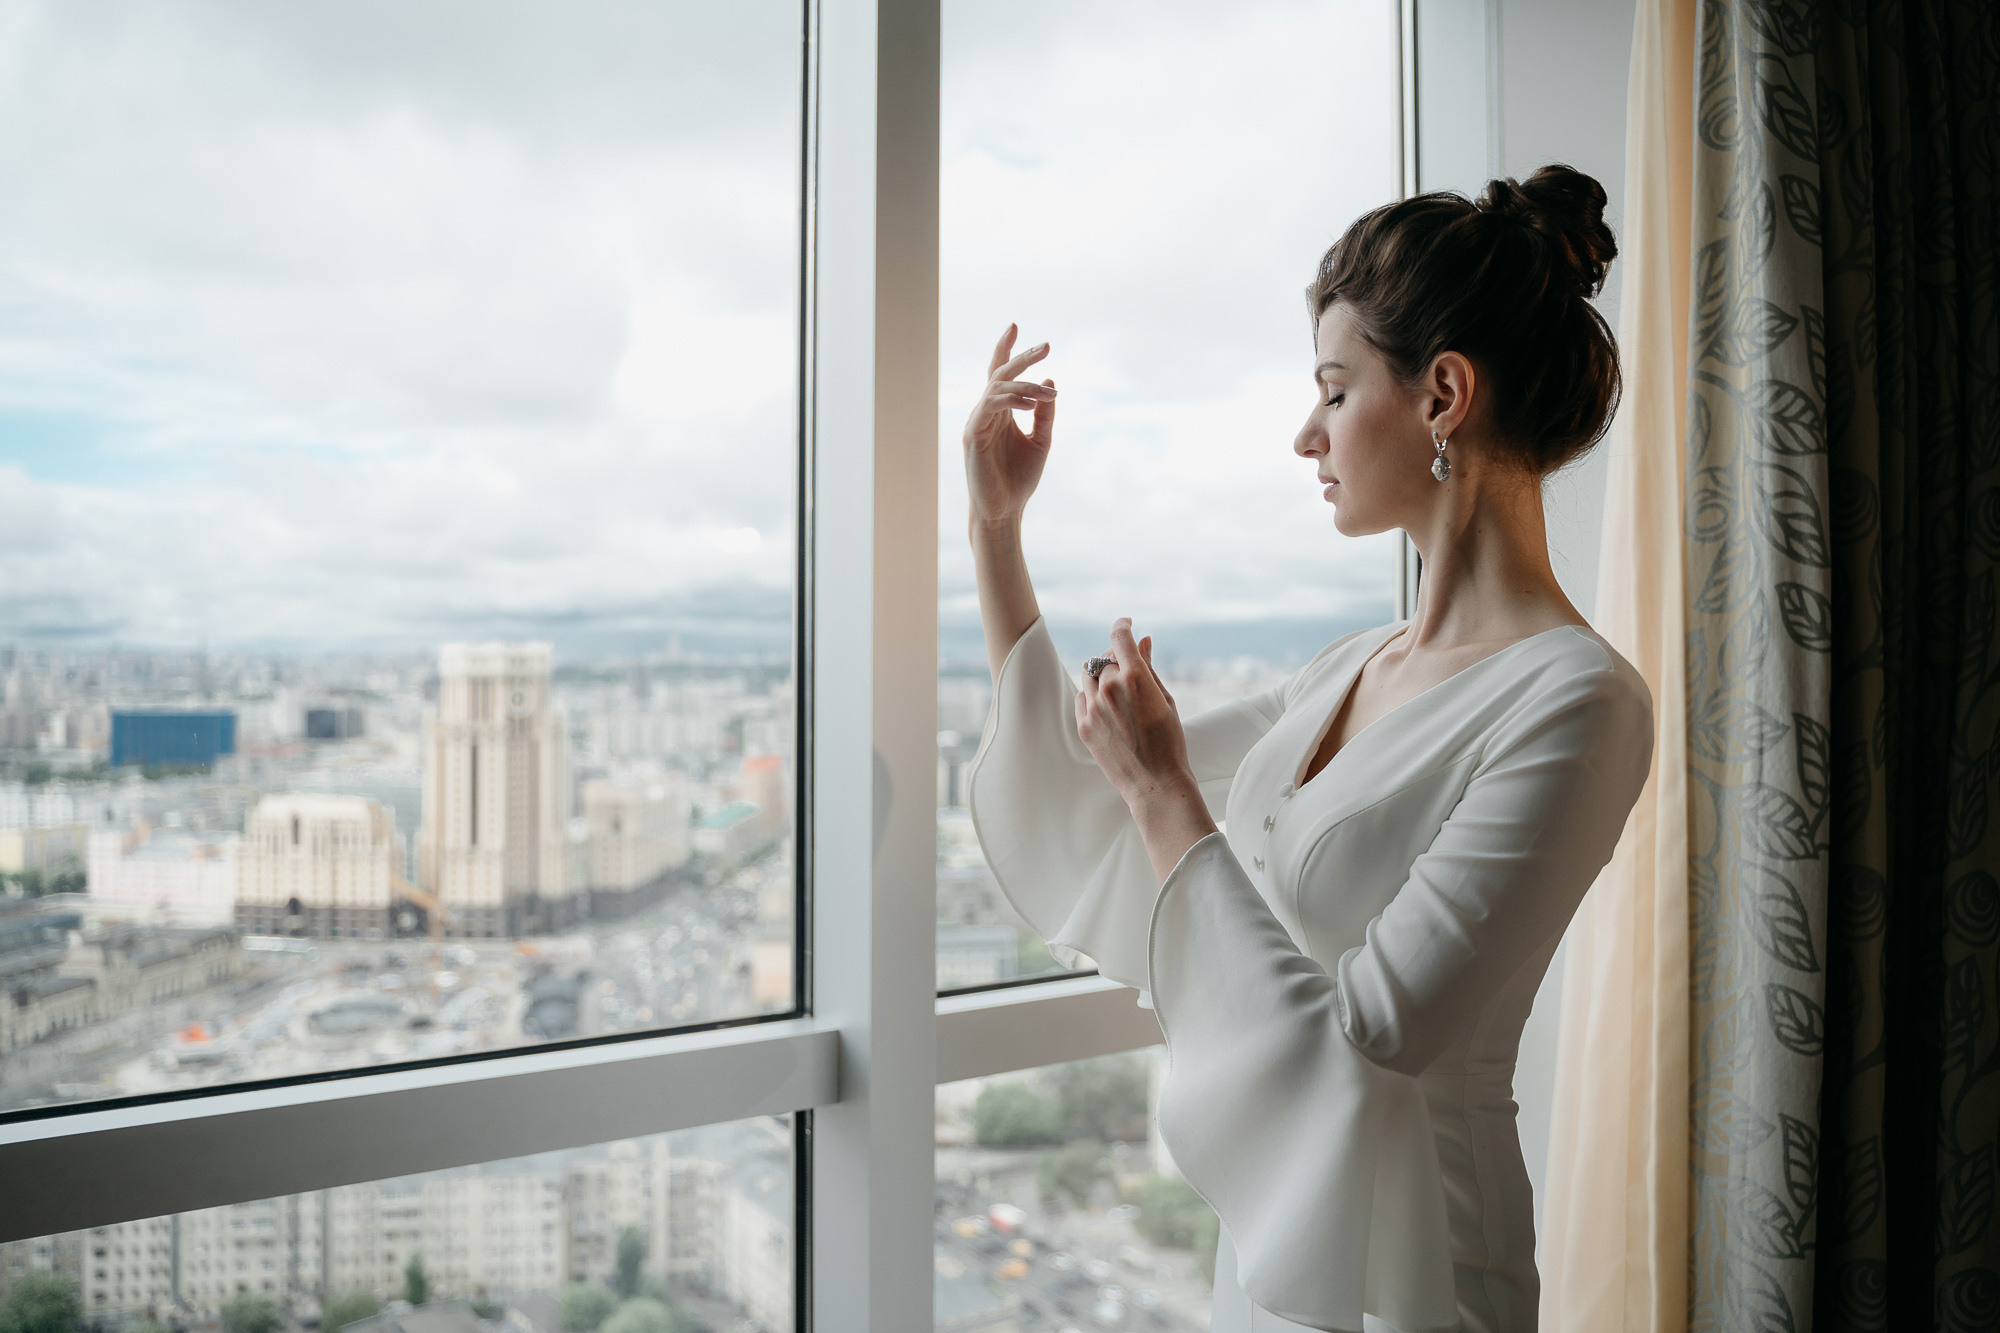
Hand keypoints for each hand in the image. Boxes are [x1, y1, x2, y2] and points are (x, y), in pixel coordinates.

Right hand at [963, 324, 1058, 529]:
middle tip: (1047, 345)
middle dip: (1021, 357)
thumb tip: (1050, 380)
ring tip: (1048, 391)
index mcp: (1000, 412)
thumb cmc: (1020, 479)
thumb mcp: (1041, 441)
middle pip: (999, 374)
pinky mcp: (973, 435)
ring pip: (997, 388)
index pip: (1000, 373)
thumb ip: (1045, 413)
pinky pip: (990, 407)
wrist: (1005, 510)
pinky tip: (1031, 402)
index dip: (1006, 349)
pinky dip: (1011, 400)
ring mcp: (977, 422)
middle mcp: (986, 413)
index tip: (1015, 324)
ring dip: (1024, 383)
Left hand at [1075, 619, 1197, 811]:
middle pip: (1105, 657)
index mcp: (1135, 678)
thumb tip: (1144, 639)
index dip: (1123, 625)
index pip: (1120, 637)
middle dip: (1116, 656)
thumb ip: (1149, 666)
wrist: (1155, 782)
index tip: (1126, 624)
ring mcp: (1093, 708)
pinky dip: (1092, 694)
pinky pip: (1082, 696)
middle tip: (1128, 664)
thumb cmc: (1169, 741)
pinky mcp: (1083, 725)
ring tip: (1118, 687)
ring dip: (1102, 673)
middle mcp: (1110, 689)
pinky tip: (1107, 704)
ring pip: (1089, 674)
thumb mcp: (1164, 699)